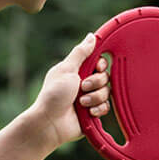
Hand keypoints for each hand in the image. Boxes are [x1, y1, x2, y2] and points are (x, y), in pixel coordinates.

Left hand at [30, 32, 111, 148]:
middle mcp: (85, 83)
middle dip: (96, 83)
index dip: (100, 65)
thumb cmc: (54, 94)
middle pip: (105, 77)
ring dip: (95, 97)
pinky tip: (88, 112)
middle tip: (82, 87)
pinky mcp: (94, 112)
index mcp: (78, 70)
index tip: (96, 67)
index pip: (99, 62)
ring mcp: (90, 98)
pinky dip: (98, 109)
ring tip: (81, 103)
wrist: (51, 122)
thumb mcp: (66, 69)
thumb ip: (81, 53)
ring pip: (107, 93)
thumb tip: (91, 36)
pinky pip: (106, 107)